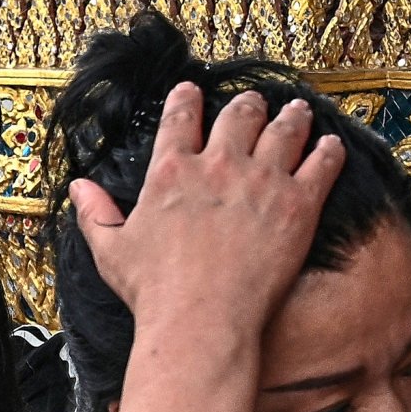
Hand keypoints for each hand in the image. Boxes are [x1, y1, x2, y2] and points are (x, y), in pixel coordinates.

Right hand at [65, 85, 343, 325]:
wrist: (201, 320)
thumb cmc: (154, 292)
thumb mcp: (112, 250)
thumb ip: (95, 213)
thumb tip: (78, 187)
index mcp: (172, 172)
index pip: (180, 118)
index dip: (186, 99)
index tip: (191, 91)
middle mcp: (218, 165)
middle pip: (239, 116)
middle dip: (248, 105)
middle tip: (255, 102)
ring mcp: (262, 181)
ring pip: (284, 130)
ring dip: (292, 117)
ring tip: (298, 110)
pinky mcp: (298, 204)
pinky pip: (321, 164)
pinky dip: (328, 151)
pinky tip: (332, 145)